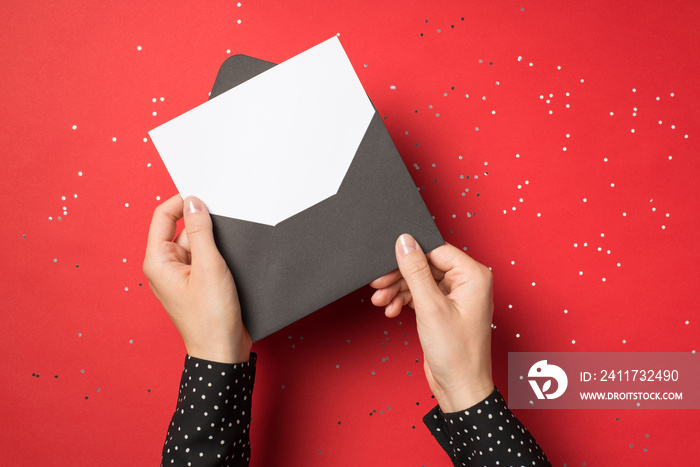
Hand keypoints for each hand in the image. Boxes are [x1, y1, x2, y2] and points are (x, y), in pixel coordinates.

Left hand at [143, 194, 251, 363]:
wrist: (223, 352)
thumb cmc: (211, 318)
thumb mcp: (209, 267)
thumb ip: (201, 231)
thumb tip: (194, 202)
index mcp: (158, 261)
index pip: (163, 216)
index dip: (183, 202)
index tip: (205, 195)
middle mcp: (166, 266)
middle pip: (184, 229)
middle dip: (205, 226)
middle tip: (225, 229)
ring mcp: (182, 275)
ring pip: (199, 244)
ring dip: (215, 244)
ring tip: (227, 258)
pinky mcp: (197, 283)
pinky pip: (206, 258)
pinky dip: (219, 256)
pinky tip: (231, 264)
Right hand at [370, 234, 493, 412]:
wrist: (459, 388)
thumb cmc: (457, 354)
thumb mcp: (430, 307)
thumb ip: (415, 271)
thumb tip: (404, 242)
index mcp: (473, 276)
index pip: (436, 250)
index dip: (410, 255)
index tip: (387, 261)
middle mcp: (467, 283)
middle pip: (426, 265)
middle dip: (400, 275)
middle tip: (378, 283)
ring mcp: (455, 296)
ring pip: (420, 280)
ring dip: (398, 289)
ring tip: (381, 300)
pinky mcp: (444, 309)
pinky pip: (421, 295)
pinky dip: (404, 300)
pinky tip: (391, 309)